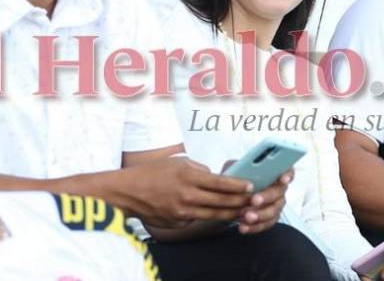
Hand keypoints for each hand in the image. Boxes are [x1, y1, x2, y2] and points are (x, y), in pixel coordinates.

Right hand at [122, 156, 254, 227]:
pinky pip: (198, 219)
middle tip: (254, 201)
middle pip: (221, 201)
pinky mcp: (178, 222)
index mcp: (188, 176)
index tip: (251, 186)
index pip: (220, 183)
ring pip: (214, 214)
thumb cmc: (153, 173)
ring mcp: (183, 211)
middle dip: (240, 201)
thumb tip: (215, 178)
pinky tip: (221, 215)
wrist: (129, 191)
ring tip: (244, 211)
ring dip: (231, 213)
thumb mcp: (177, 162)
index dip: (238, 186)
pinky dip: (210, 216)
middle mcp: (187, 195)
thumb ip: (199, 170)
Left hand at [228, 164, 292, 234]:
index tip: (283, 179)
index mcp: (272, 172)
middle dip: (266, 197)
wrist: (228, 197)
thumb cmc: (235, 179)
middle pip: (279, 192)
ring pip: (273, 210)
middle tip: (254, 200)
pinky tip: (244, 226)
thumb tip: (240, 169)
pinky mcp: (269, 219)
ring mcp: (275, 204)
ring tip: (247, 217)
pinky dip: (255, 226)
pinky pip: (266, 224)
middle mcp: (277, 188)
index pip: (287, 171)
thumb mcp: (234, 168)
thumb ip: (239, 167)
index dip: (287, 175)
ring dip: (260, 215)